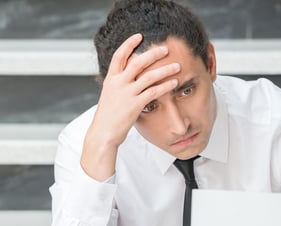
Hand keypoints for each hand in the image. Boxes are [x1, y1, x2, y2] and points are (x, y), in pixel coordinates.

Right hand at [81, 33, 180, 180]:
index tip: (139, 36)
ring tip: (177, 65)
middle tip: (165, 49)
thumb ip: (118, 86)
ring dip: (165, 69)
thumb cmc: (107, 118)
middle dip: (153, 54)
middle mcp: (118, 83)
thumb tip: (129, 79)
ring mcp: (126, 93)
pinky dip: (165, 86)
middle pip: (137, 62)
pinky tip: (174, 83)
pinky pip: (154, 92)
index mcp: (110, 79)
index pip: (119, 56)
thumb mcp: (109, 97)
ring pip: (149, 76)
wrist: (102, 133)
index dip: (128, 44)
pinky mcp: (135, 105)